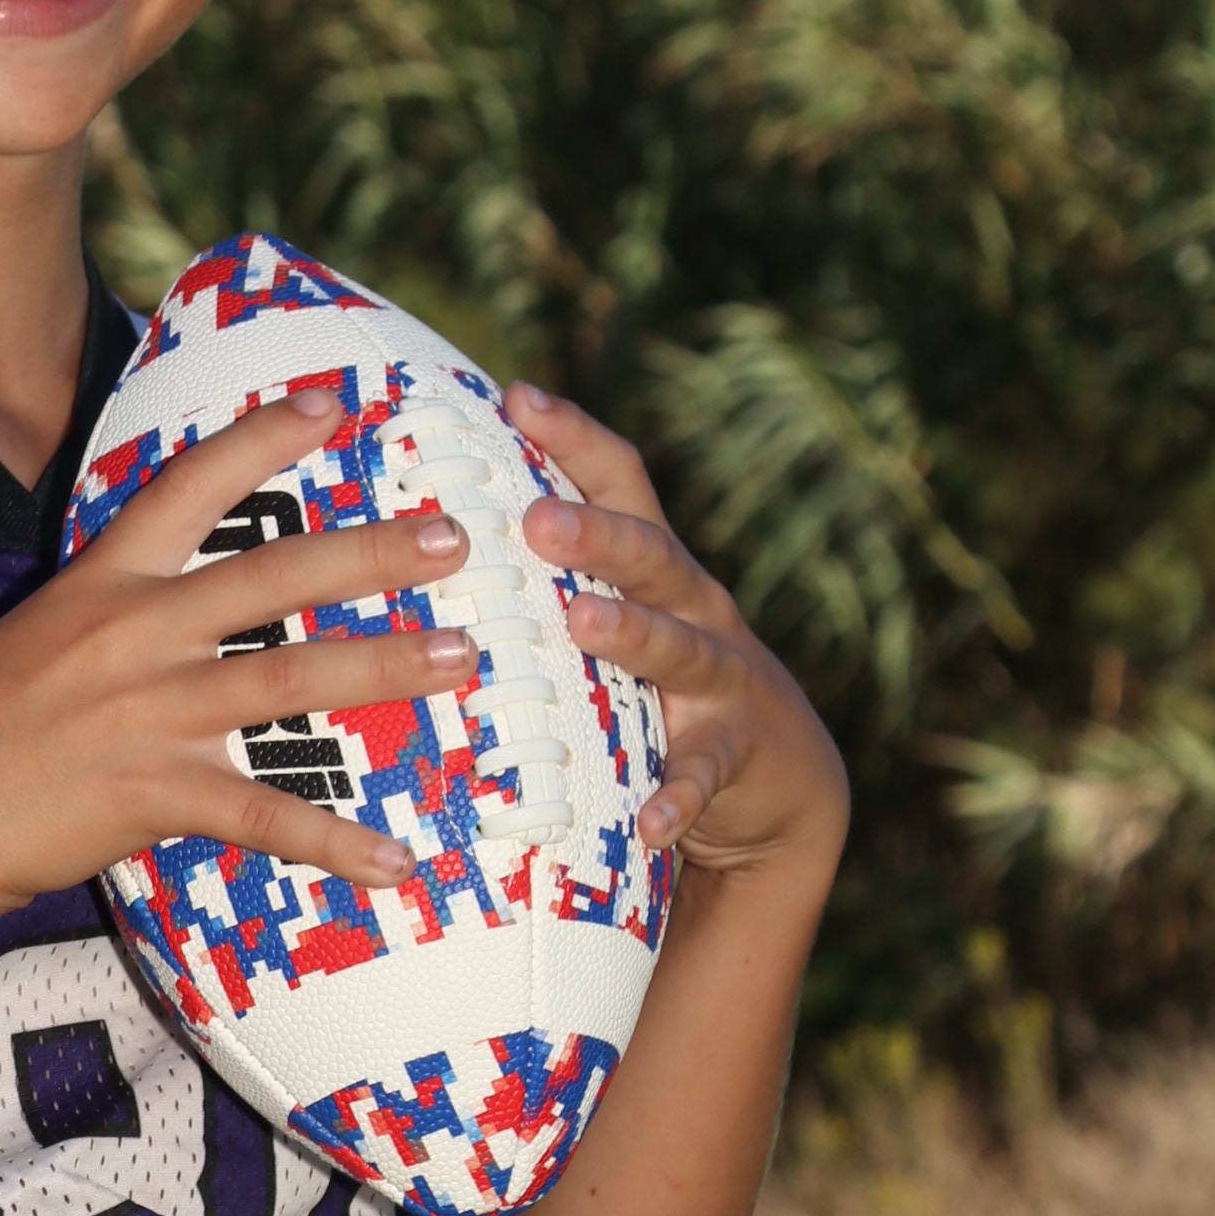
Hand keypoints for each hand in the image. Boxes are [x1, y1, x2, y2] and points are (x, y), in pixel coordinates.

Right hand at [0, 387, 478, 928]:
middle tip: (457, 539)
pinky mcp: (153, 791)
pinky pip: (266, 816)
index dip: (262, 438)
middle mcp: (134, 633)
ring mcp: (148, 711)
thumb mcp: (34, 641)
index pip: (189, 487)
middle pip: (273, 573)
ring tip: (461, 659)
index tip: (332, 404)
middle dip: (372, 551)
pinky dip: (338, 843)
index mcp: (102, 583)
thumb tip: (170, 615)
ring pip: (290, 678)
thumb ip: (108, 621)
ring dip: (385, 667)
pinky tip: (399, 862)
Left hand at [501, 382, 848, 878]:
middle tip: (536, 519)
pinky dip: (677, 797)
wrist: (784, 779)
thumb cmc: (662, 686)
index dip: (575, 436)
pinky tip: (648, 821)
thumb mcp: (623, 620)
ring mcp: (723, 680)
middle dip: (597, 533)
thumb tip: (430, 530)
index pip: (621, 482)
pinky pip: (702, 775)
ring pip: (680, 648)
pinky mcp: (735, 755)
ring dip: (633, 634)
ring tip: (584, 622)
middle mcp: (695, 608)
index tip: (516, 394)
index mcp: (656, 567)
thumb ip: (554, 582)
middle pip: (651, 554)